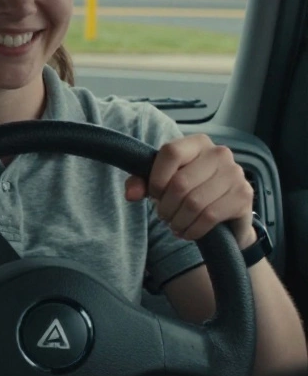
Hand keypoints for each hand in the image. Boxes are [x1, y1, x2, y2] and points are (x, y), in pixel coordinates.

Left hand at [125, 134, 255, 245]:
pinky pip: (209, 216)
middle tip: (164, 216)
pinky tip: (188, 232)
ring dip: (178, 220)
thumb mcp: (162, 183)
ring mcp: (235, 173)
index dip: (156, 178)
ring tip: (174, 225)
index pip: (170, 152)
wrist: (226, 215)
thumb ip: (141, 182)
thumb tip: (131, 194)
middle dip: (165, 206)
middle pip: (180, 182)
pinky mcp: (244, 195)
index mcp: (197, 143)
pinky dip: (193, 229)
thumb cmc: (190, 192)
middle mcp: (219, 153)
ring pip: (194, 203)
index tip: (154, 194)